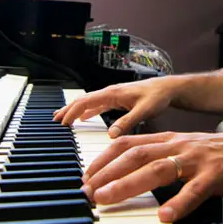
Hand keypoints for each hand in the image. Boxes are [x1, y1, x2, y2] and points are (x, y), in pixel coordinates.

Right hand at [53, 78, 177, 137]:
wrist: (167, 88)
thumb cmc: (157, 96)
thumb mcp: (144, 110)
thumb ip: (127, 122)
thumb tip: (111, 135)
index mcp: (112, 93)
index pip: (86, 102)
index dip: (72, 112)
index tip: (62, 123)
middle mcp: (110, 92)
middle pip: (83, 101)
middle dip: (68, 110)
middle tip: (55, 121)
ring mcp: (113, 96)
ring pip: (89, 102)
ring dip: (75, 110)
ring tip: (63, 119)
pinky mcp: (118, 100)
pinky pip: (97, 105)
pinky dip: (87, 111)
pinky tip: (84, 118)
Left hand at [81, 130, 222, 222]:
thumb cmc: (219, 154)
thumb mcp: (184, 150)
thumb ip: (159, 159)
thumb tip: (128, 175)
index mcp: (168, 140)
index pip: (128, 144)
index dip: (104, 159)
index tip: (86, 176)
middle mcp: (178, 146)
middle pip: (136, 155)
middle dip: (108, 173)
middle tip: (88, 191)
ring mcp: (196, 159)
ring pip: (158, 170)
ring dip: (129, 184)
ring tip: (108, 199)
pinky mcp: (215, 174)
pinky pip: (195, 190)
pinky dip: (179, 203)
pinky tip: (165, 216)